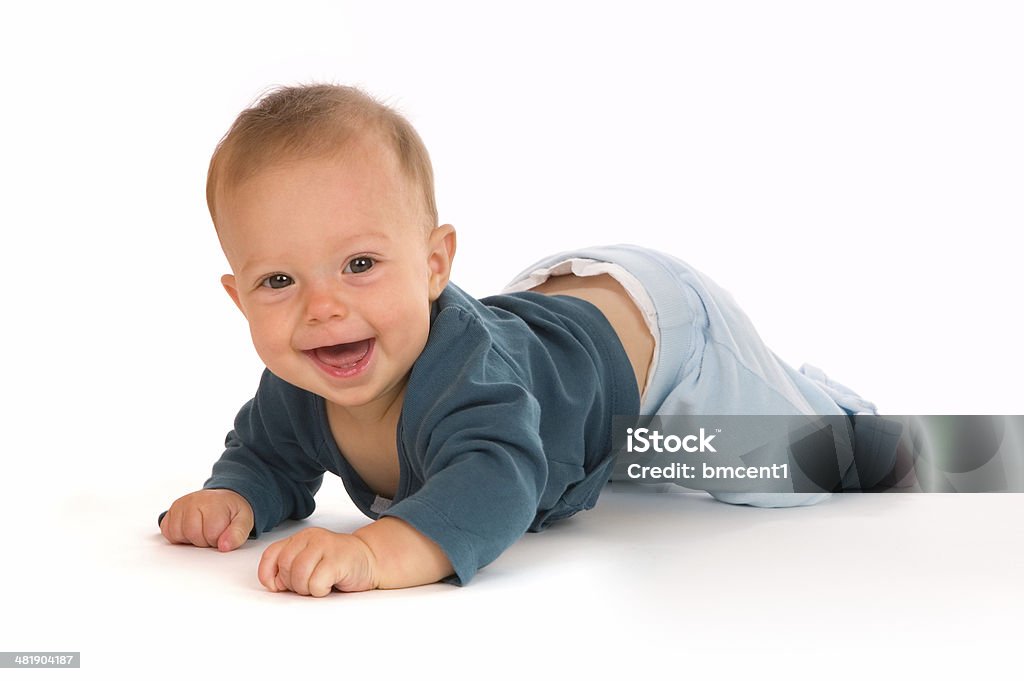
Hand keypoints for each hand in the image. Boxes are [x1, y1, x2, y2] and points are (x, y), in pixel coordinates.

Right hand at [160, 489, 253, 551]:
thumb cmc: (232, 511)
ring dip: (191, 539)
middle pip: (193, 534)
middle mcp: (193, 500)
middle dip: (204, 540)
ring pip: (178, 534)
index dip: (218, 540)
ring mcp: (180, 505)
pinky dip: (178, 536)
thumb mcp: (244, 520)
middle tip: (213, 532)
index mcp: (213, 502)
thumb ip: (238, 533)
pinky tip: (190, 529)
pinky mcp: (170, 512)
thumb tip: (224, 547)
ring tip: (202, 530)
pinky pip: (168, 532)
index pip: (211, 534)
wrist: (222, 499)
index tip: (223, 532)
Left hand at [258, 527, 377, 596]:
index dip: (269, 574)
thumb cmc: (337, 564)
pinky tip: (331, 584)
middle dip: (293, 584)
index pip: (271, 555)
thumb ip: (289, 568)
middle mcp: (311, 538)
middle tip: (309, 584)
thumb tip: (274, 584)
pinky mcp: (337, 559)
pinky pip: (316, 583)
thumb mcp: (309, 561)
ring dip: (307, 588)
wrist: (370, 559)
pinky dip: (321, 590)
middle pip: (285, 567)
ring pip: (299, 575)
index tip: (279, 586)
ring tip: (320, 584)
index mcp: (300, 538)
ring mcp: (325, 546)